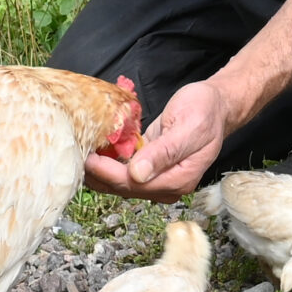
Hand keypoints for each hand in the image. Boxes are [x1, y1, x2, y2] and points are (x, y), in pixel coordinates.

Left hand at [83, 80, 227, 202]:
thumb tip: (138, 174)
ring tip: (78, 155)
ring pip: (122, 182)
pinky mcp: (150, 165)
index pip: (135, 184)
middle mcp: (167, 184)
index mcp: (178, 180)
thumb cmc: (206, 112)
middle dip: (99, 175)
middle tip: (74, 156)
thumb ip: (164, 152)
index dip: (109, 174)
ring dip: (100, 171)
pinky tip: (94, 151)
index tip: (88, 159)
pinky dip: (109, 162)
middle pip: (125, 187)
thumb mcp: (188, 127)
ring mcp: (158, 177)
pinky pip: (125, 170)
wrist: (216, 104)